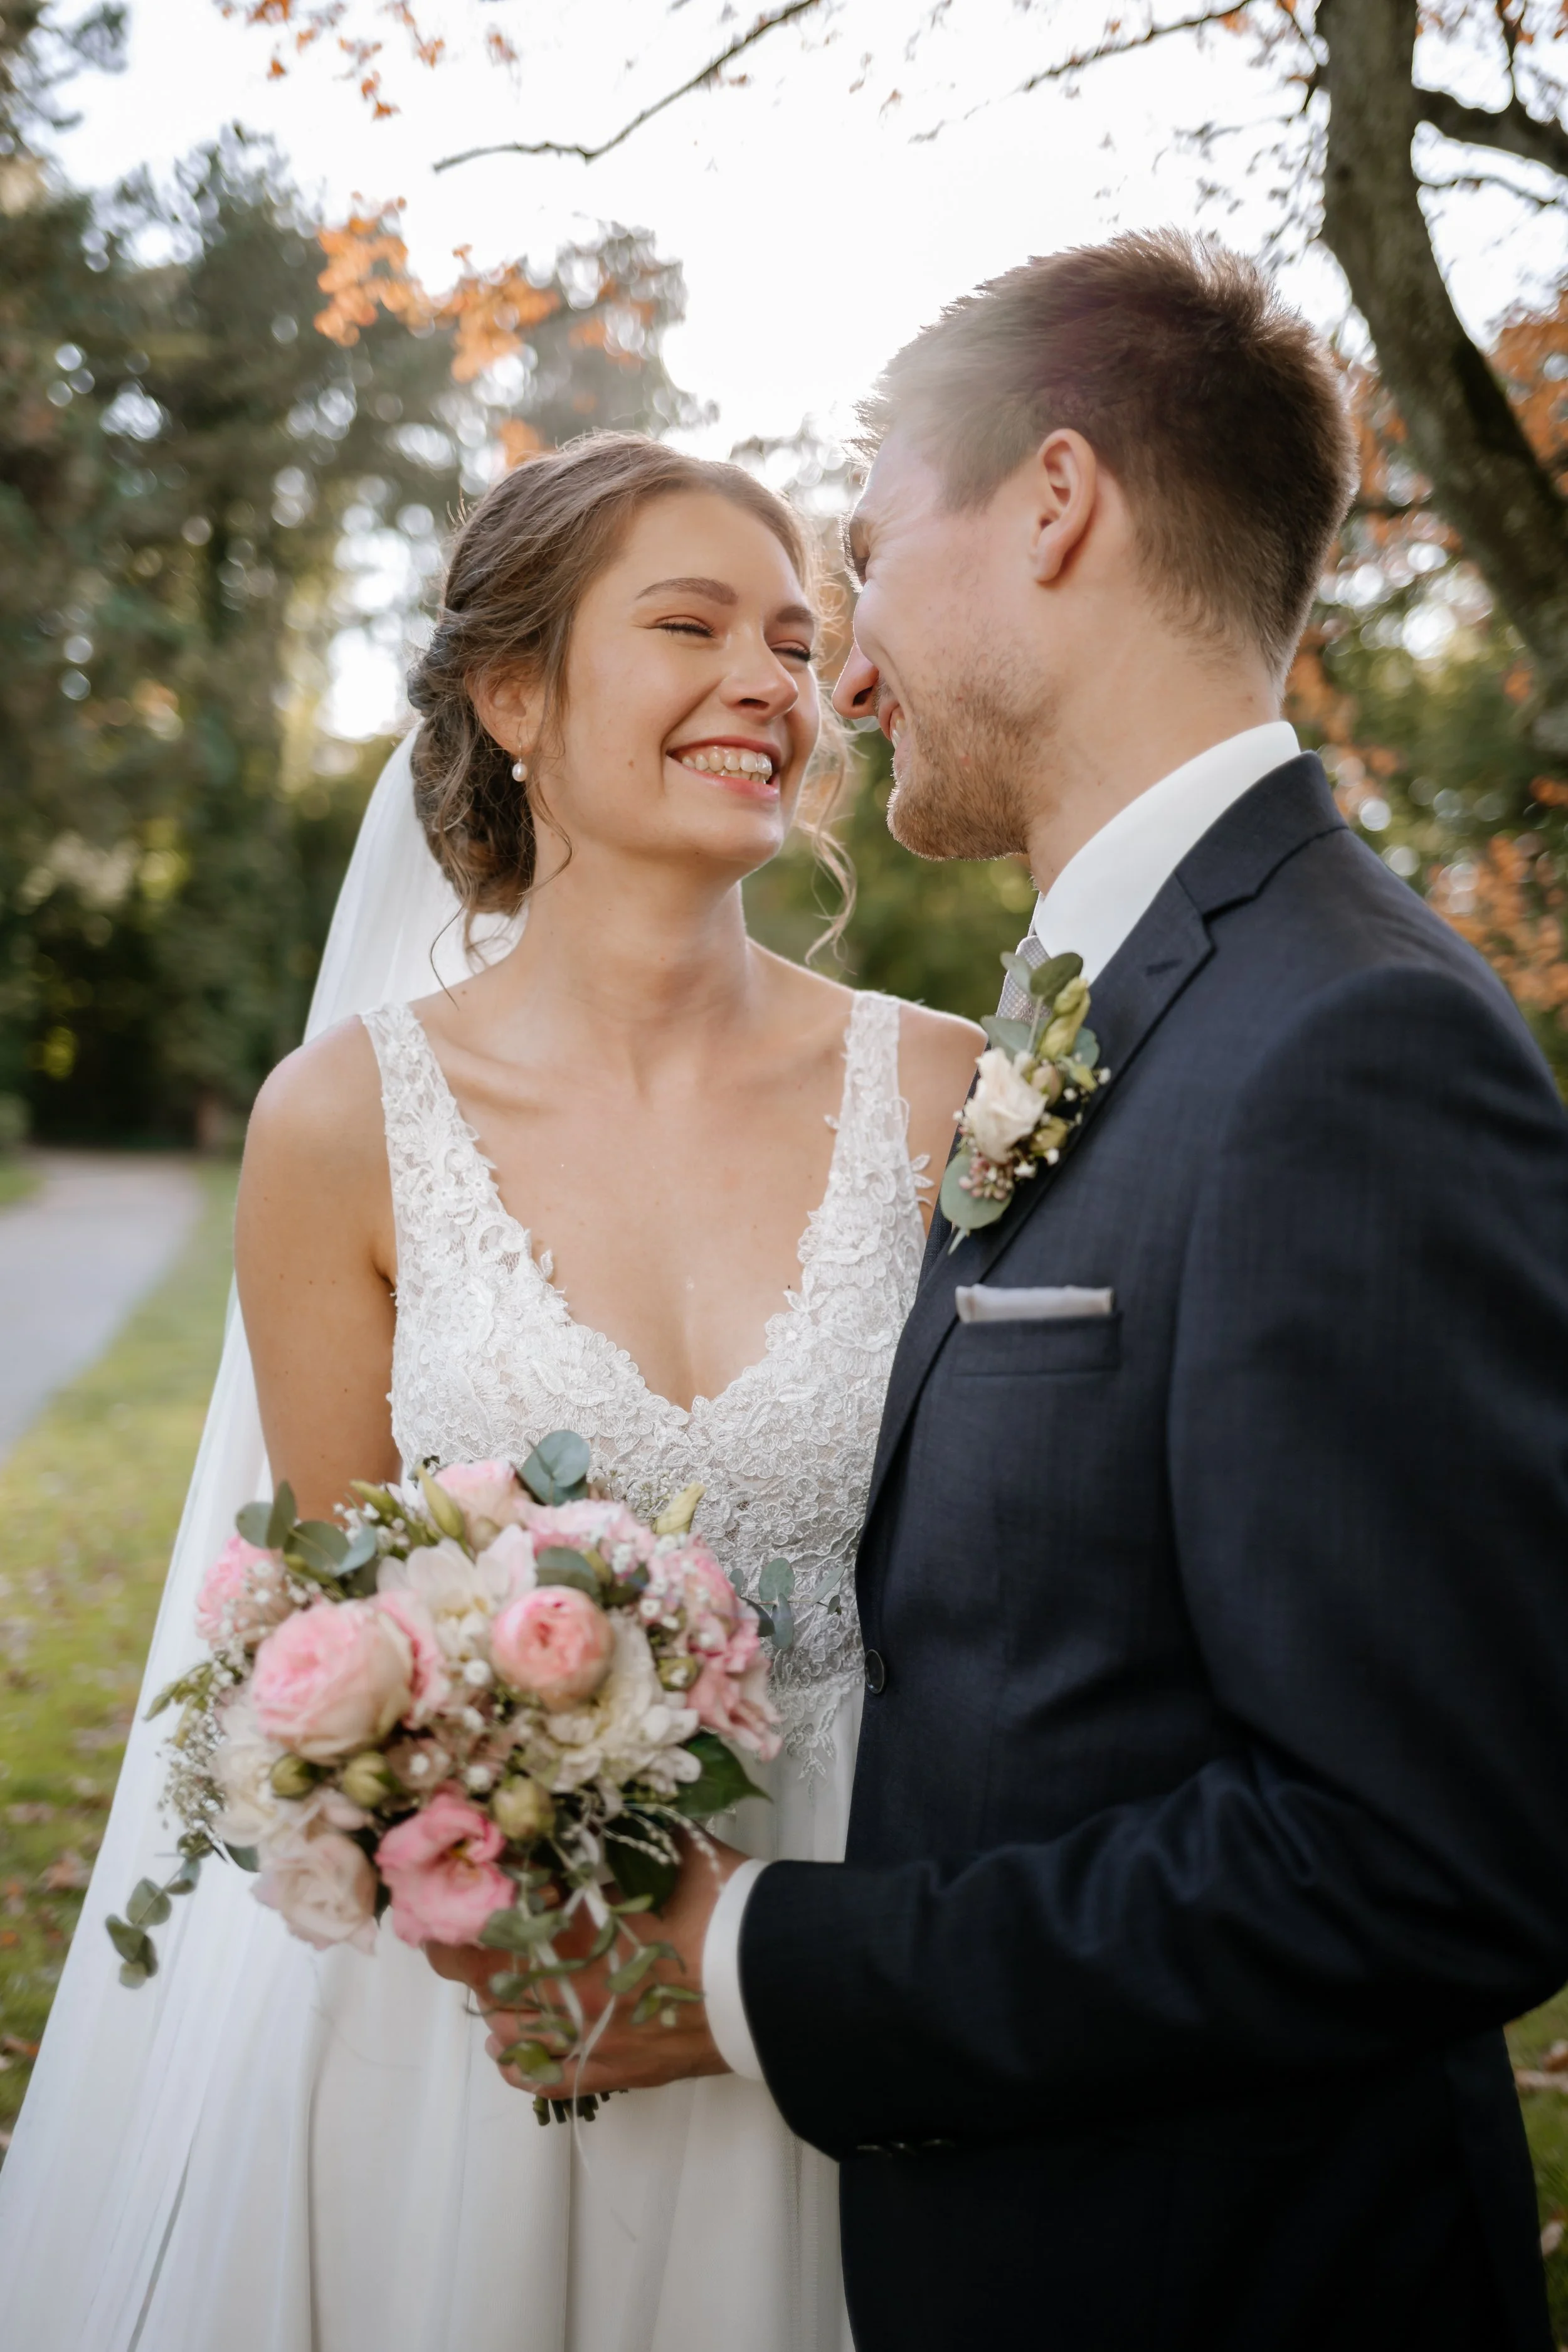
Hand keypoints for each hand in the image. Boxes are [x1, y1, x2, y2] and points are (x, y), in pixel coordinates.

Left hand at [426, 1831, 747, 2097]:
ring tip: (497, 1972)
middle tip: (463, 1922)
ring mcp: (589, 2039)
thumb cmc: (722, 1905)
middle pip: (482, 1976)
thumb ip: (613, 1839)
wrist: (777, 1977)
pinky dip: (520, 2059)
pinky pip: (546, 2076)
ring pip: (507, 2026)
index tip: (437, 1886)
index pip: (478, 1924)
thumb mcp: (662, 1852)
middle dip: (466, 1946)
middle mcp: (566, 1992)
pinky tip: (511, 2043)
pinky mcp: (617, 2071)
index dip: (449, 1906)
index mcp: (570, 1933)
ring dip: (495, 1996)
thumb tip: (575, 1816)